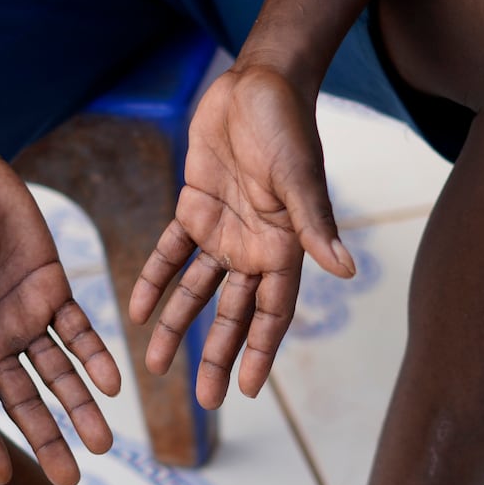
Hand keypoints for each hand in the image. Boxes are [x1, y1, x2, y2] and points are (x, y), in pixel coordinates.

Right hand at [0, 158, 120, 484]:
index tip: (3, 479)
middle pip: (23, 402)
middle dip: (46, 440)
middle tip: (70, 480)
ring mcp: (26, 318)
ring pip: (58, 374)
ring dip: (81, 407)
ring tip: (104, 445)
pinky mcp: (55, 291)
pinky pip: (79, 332)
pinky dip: (95, 357)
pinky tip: (113, 386)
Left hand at [129, 63, 354, 407]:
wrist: (258, 83)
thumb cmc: (287, 127)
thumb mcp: (299, 178)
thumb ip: (316, 227)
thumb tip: (348, 271)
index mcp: (284, 248)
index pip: (271, 314)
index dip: (258, 352)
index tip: (244, 391)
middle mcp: (254, 248)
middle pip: (233, 315)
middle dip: (218, 356)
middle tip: (204, 400)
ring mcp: (223, 231)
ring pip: (197, 292)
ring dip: (178, 327)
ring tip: (156, 365)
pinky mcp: (194, 208)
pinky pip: (170, 253)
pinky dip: (154, 280)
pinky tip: (135, 309)